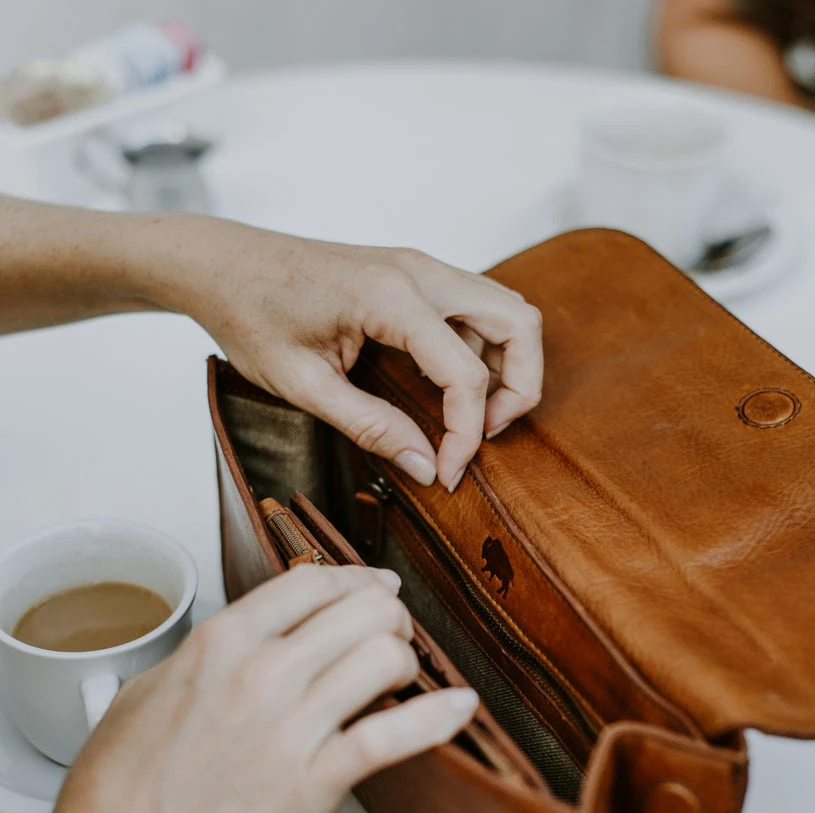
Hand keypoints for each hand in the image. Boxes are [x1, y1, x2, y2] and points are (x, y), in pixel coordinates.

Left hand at [0, 197, 542, 490]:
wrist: (219, 263)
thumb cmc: (249, 313)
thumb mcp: (303, 385)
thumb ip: (371, 427)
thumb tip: (426, 468)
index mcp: (391, 296)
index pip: (466, 371)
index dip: (466, 432)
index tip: (445, 472)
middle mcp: (418, 271)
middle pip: (518, 321)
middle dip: (520, 385)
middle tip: (486, 433)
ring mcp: (418, 267)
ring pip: (505, 310)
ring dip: (507, 364)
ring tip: (472, 415)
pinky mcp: (412, 274)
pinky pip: (475, 308)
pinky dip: (483, 349)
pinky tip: (449, 386)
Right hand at [1, 565, 477, 812]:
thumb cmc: (128, 781)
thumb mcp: (155, 684)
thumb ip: (215, 649)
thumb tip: (260, 627)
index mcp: (223, 642)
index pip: (315, 581)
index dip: (357, 579)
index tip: (375, 586)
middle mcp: (262, 673)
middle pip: (364, 610)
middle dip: (389, 616)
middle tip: (390, 632)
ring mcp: (292, 726)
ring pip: (386, 658)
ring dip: (406, 661)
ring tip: (399, 674)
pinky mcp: (316, 780)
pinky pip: (393, 735)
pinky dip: (436, 717)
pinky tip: (459, 707)